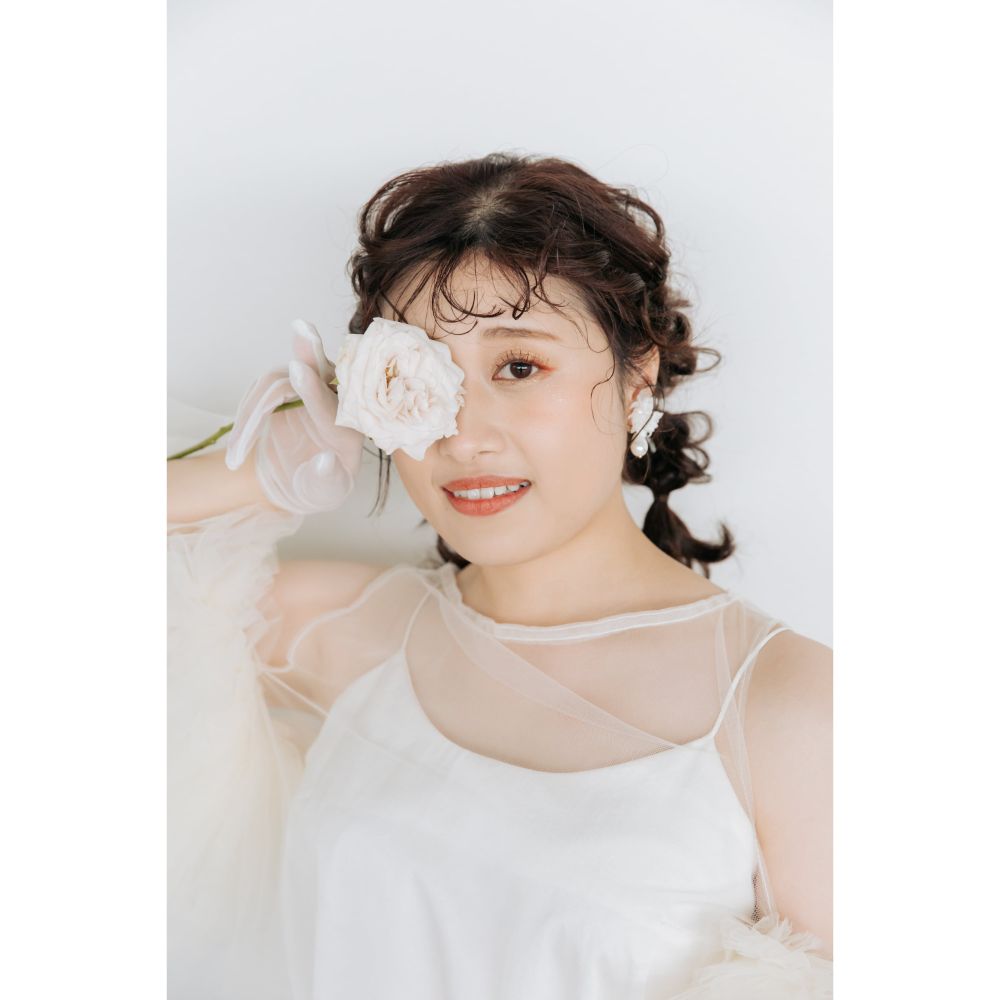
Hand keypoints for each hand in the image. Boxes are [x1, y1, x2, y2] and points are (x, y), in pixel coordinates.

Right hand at [224, 320, 364, 514]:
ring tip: (236, 455)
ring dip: (250, 415)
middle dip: (307, 351)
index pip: (330, 405)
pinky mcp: (283, 387)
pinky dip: (245, 415)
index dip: (313, 389)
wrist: (299, 480)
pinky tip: (238, 446)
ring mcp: (308, 389)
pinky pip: (261, 390)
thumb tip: (324, 461)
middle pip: (315, 372)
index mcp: (348, 428)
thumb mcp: (326, 492)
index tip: (297, 369)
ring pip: (275, 383)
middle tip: (302, 327)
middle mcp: (333, 402)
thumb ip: (326, 479)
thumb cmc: (320, 487)